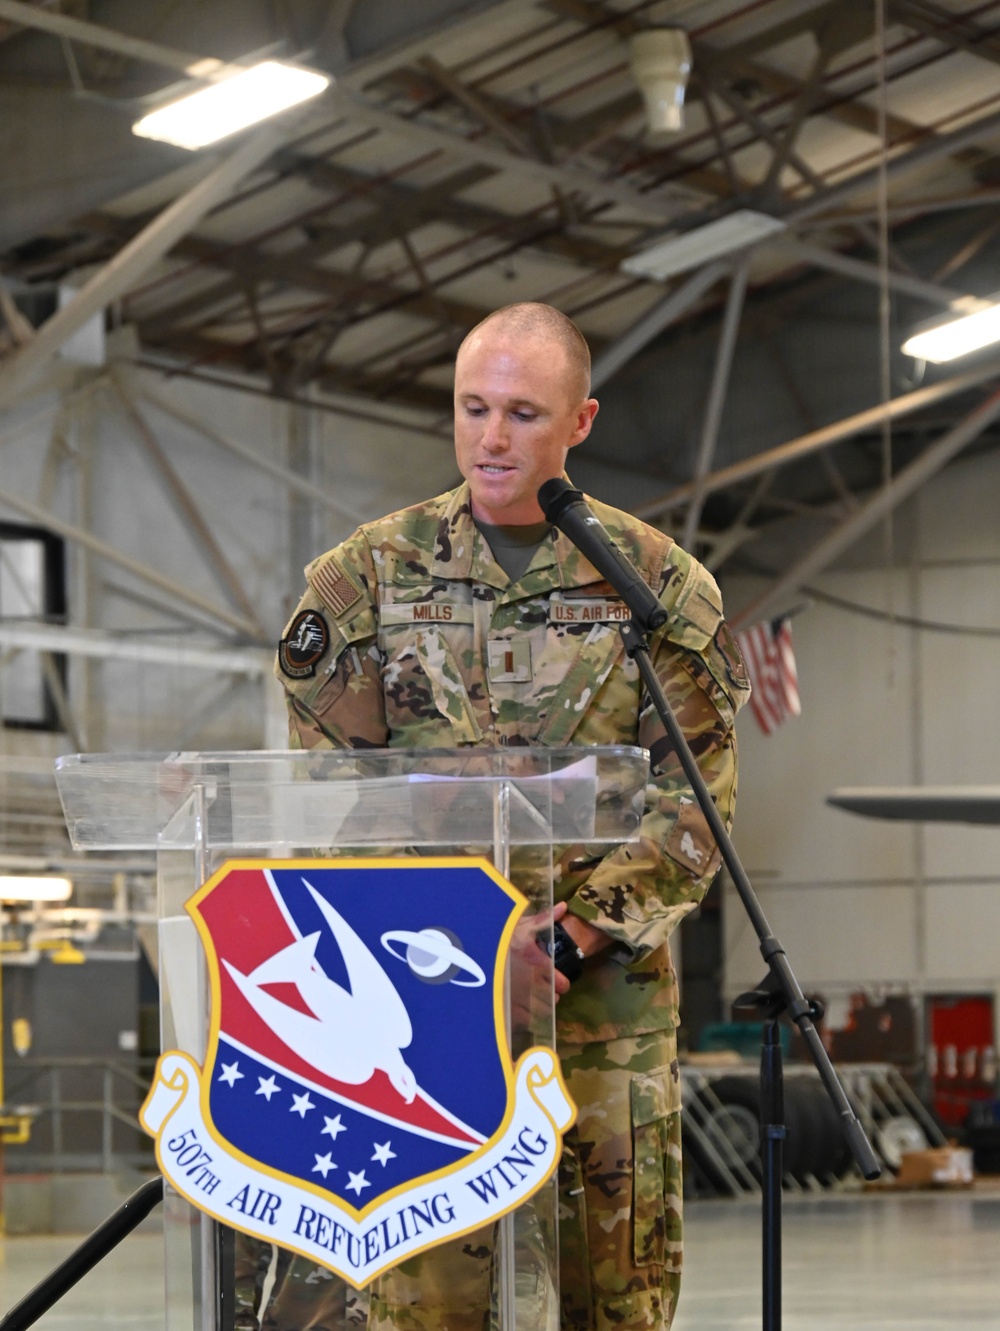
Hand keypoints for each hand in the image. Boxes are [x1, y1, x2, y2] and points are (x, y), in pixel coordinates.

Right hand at [507, 902, 571, 1036]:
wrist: (471, 953)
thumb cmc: (497, 937)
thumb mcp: (520, 924)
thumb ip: (544, 919)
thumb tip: (564, 906)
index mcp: (537, 962)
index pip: (561, 982)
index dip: (562, 983)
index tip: (560, 982)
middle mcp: (531, 982)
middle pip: (553, 999)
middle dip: (552, 995)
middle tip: (547, 991)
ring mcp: (519, 998)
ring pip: (540, 1010)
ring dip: (541, 1006)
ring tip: (535, 1000)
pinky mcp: (507, 1009)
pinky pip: (524, 1019)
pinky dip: (525, 1015)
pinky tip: (521, 1007)